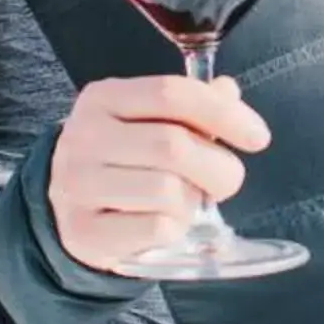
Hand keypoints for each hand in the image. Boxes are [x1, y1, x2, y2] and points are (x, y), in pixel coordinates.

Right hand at [48, 75, 271, 272]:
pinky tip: (166, 223)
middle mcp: (84, 136)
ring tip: (188, 200)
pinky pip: (156, 228)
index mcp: (103, 98)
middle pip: (174, 145)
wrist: (66, 211)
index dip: (223, 114)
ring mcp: (78, 185)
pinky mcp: (84, 231)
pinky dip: (176, 228)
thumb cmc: (121, 161)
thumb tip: (228, 92)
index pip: (172, 94)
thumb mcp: (148, 122)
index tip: (258, 137)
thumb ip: (190, 106)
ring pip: (167, 190)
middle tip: (227, 180)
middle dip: (219, 167)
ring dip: (195, 200)